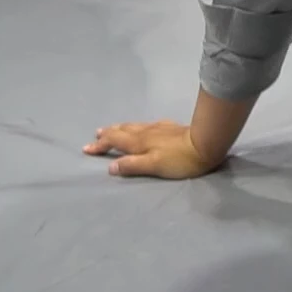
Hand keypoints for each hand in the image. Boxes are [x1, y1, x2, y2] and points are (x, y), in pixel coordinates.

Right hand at [84, 120, 219, 178]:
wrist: (205, 143)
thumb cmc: (179, 159)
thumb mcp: (154, 166)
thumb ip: (132, 165)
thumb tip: (111, 166)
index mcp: (139, 142)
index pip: (114, 142)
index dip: (100, 145)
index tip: (87, 148)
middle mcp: (145, 132)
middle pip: (122, 131)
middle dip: (108, 133)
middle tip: (96, 134)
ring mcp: (158, 127)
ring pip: (133, 126)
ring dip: (120, 128)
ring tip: (113, 129)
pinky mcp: (169, 127)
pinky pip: (146, 125)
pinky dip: (136, 127)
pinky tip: (143, 128)